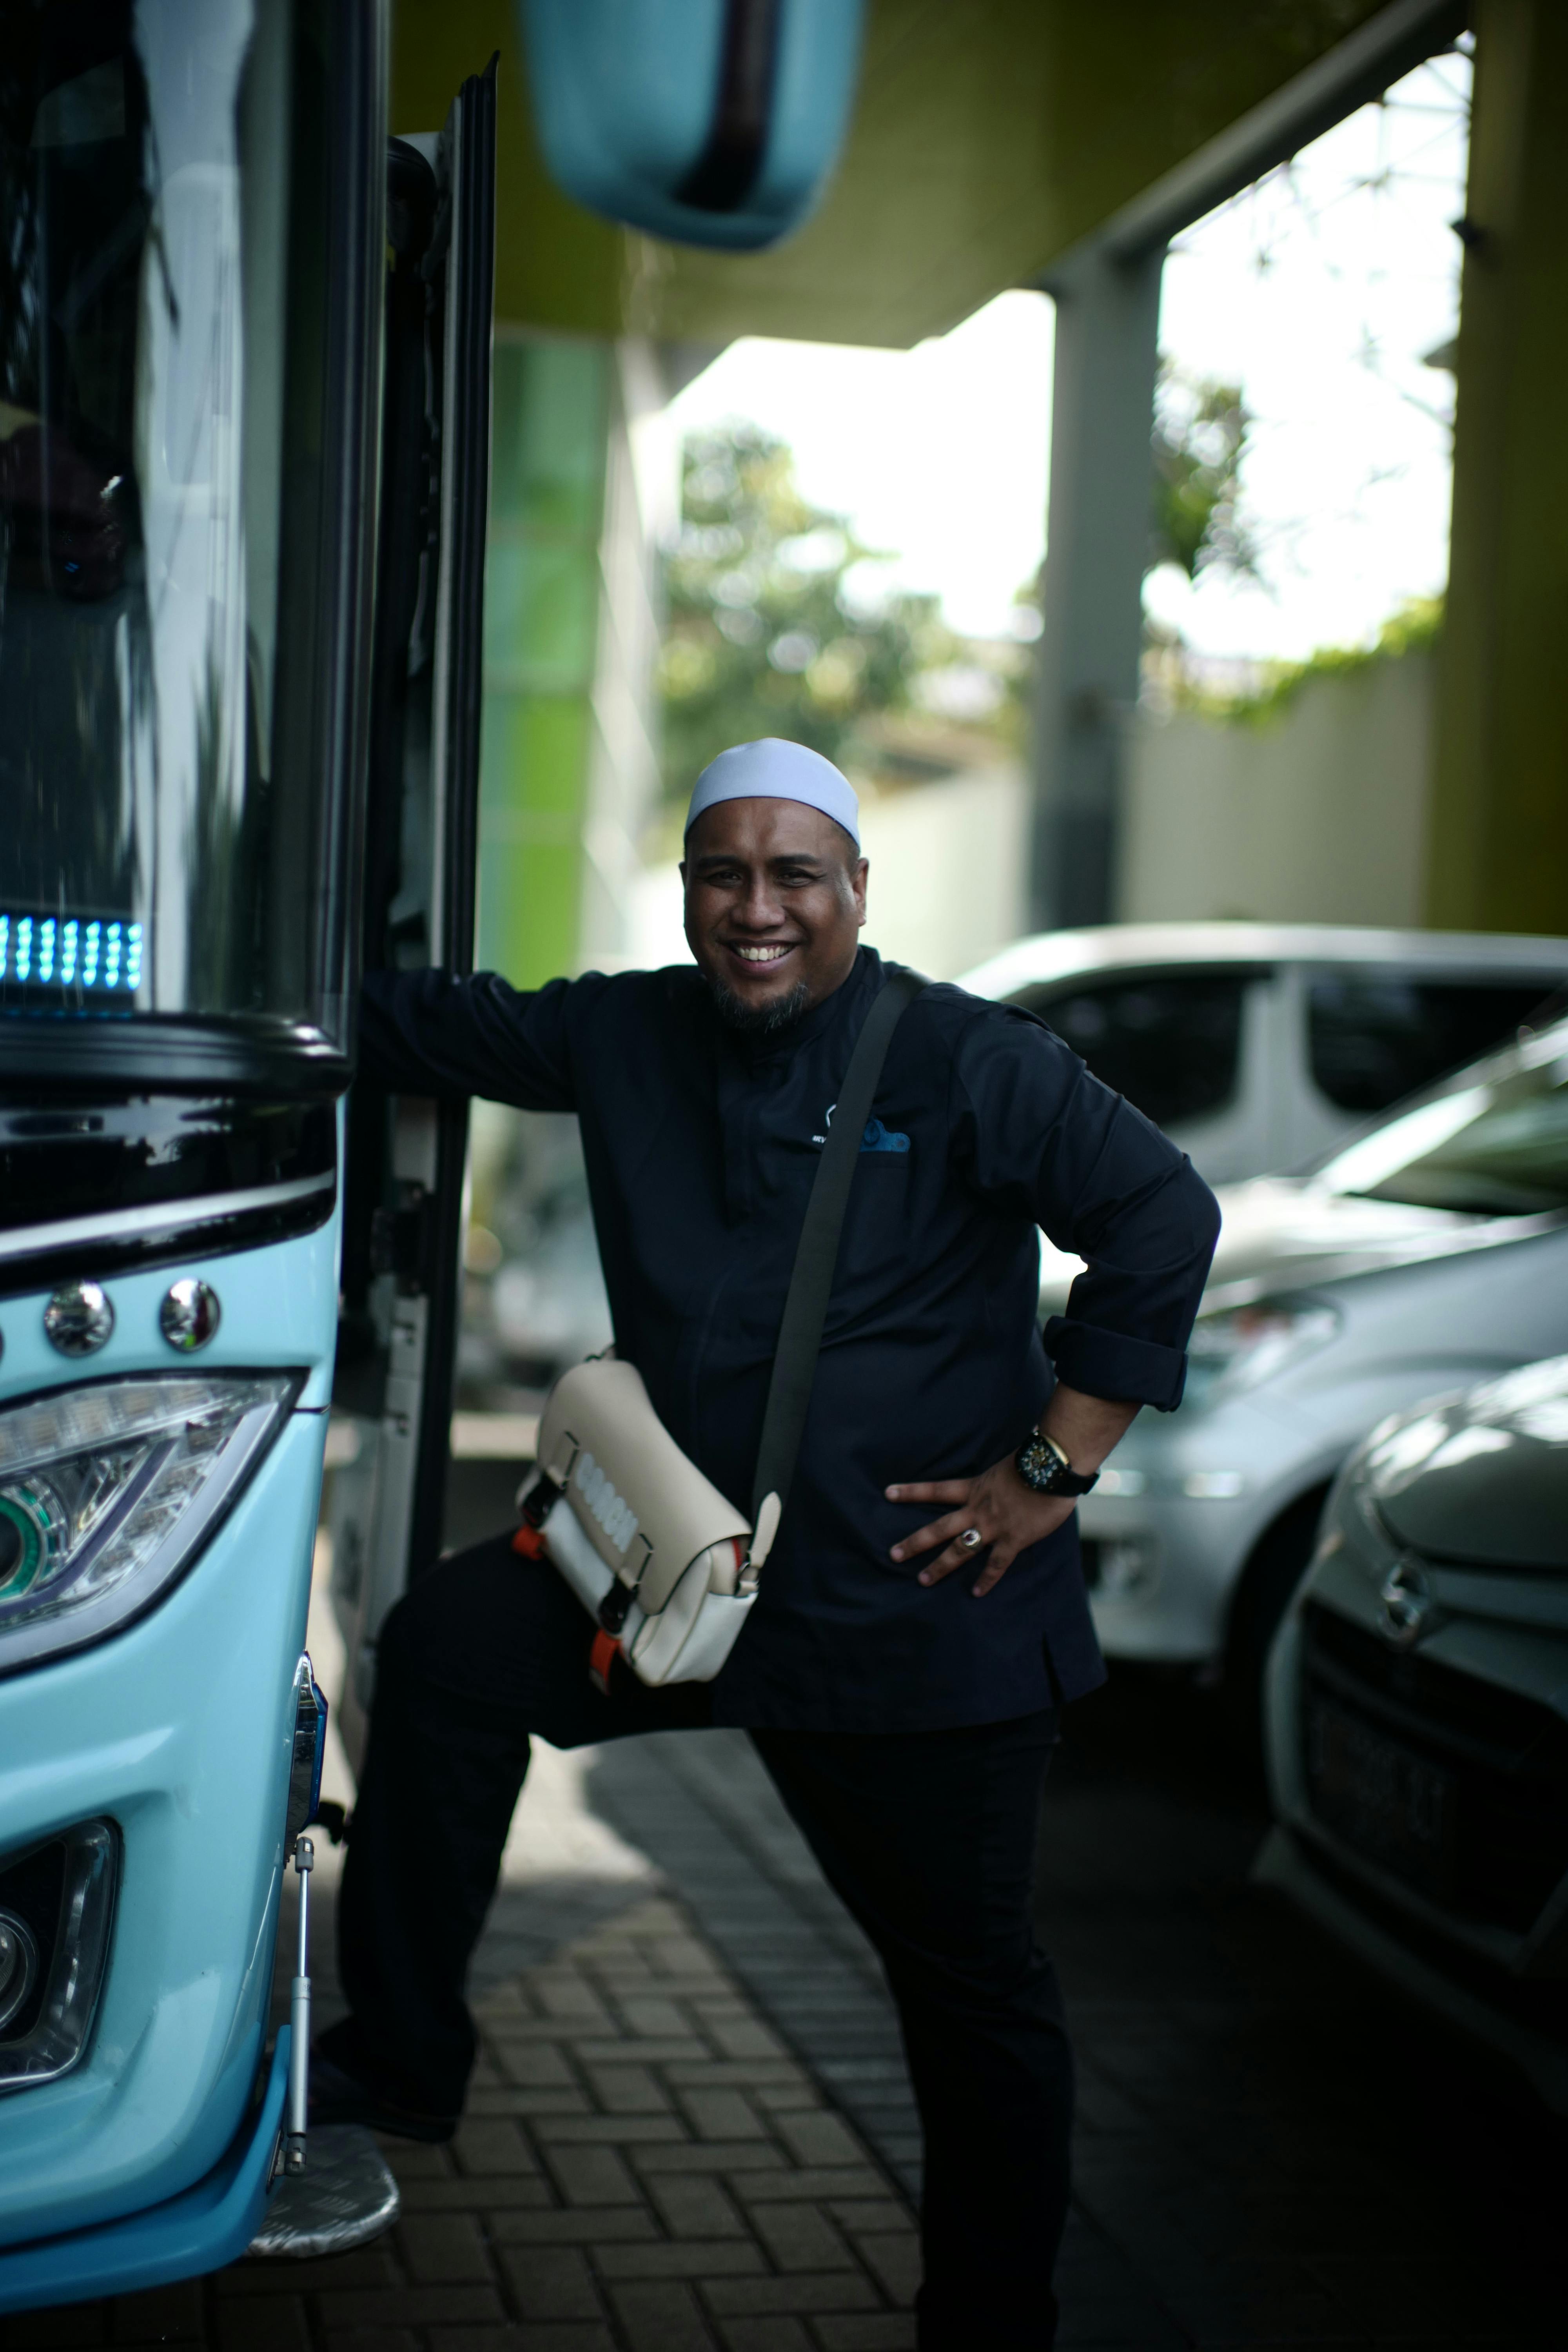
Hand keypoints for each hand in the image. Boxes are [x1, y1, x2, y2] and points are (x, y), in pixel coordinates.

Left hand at [886, 1457, 1075, 1597]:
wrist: (1054, 1469)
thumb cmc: (1035, 1463)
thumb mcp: (1006, 1466)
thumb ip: (996, 1480)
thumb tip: (999, 1483)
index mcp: (975, 1487)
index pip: (935, 1489)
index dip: (911, 1492)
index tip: (888, 1493)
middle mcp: (977, 1509)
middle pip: (939, 1527)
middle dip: (915, 1542)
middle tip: (893, 1554)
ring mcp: (993, 1526)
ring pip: (960, 1549)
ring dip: (940, 1566)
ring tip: (923, 1580)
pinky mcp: (1013, 1540)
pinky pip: (996, 1564)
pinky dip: (986, 1579)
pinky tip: (975, 1592)